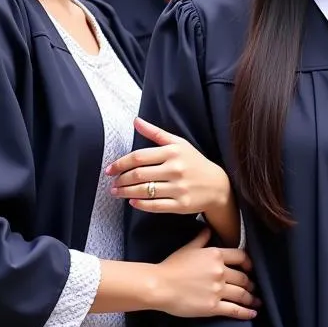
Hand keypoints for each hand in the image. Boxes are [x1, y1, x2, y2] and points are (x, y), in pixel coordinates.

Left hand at [108, 118, 230, 215]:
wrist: (217, 185)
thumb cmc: (194, 161)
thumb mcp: (178, 143)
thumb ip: (155, 133)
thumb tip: (135, 120)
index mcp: (173, 152)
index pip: (139, 157)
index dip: (121, 163)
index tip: (110, 169)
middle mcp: (175, 169)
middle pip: (139, 175)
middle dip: (121, 179)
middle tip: (112, 182)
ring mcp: (178, 188)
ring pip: (144, 191)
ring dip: (126, 192)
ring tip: (117, 192)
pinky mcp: (180, 205)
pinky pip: (155, 206)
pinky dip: (140, 204)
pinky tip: (132, 202)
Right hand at [153, 228, 257, 318]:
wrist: (160, 285)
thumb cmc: (172, 265)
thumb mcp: (189, 248)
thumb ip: (202, 238)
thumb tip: (208, 229)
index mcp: (216, 254)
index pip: (241, 256)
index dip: (249, 263)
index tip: (251, 269)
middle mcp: (220, 271)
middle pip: (243, 277)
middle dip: (250, 283)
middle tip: (254, 288)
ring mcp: (218, 289)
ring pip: (241, 294)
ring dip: (251, 298)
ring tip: (256, 302)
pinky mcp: (213, 307)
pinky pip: (234, 310)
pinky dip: (246, 313)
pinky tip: (252, 314)